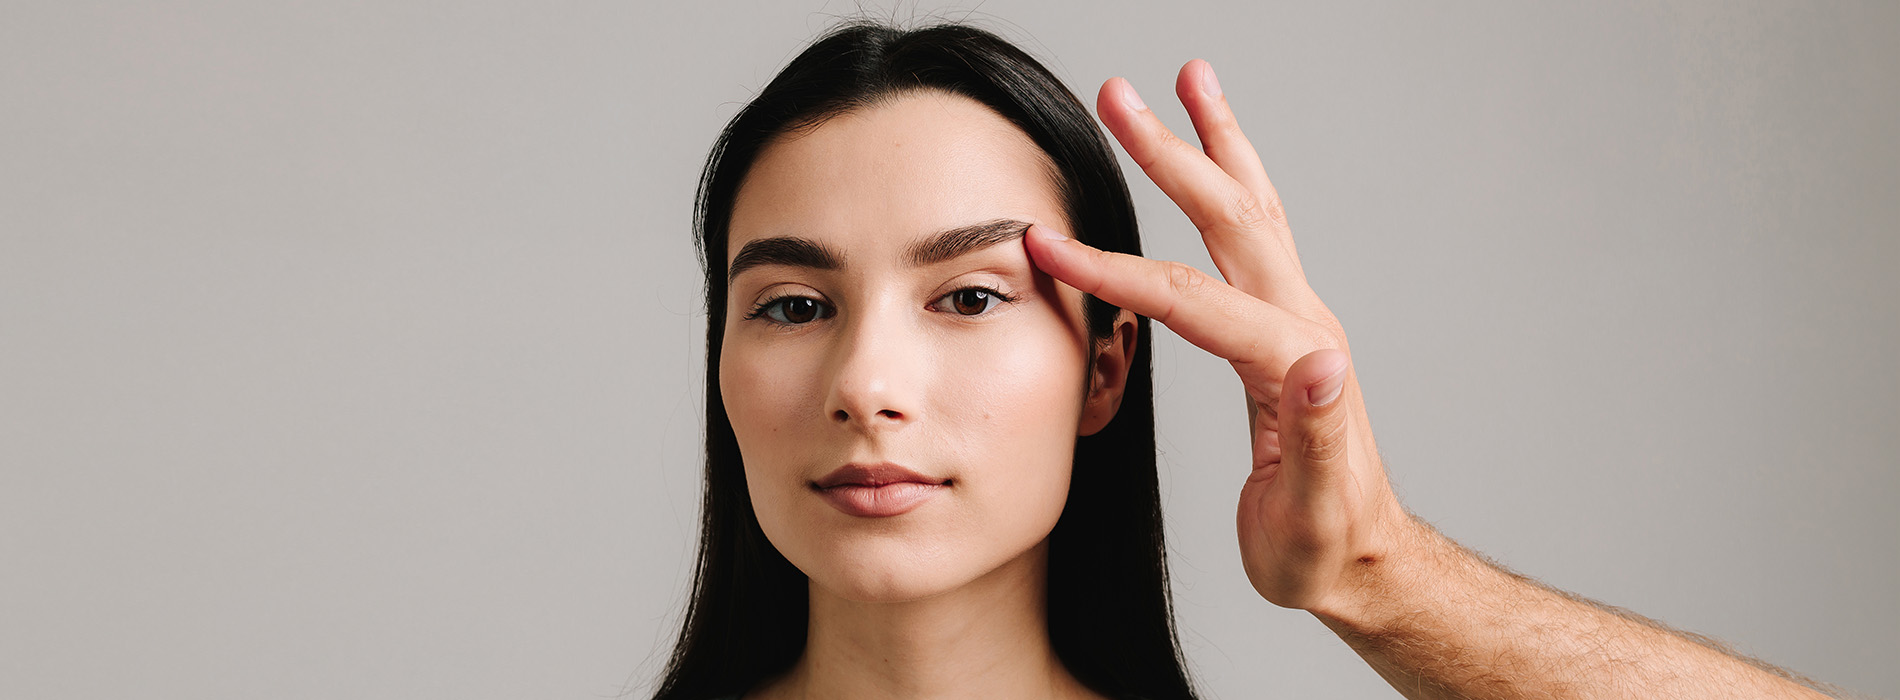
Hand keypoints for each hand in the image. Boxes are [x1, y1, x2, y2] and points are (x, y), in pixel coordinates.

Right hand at [1024, 60, 1412, 614]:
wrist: (1361, 562)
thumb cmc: (1323, 549)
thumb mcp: (1317, 512)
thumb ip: (1323, 437)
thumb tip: (1322, 363)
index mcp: (1295, 360)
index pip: (1194, 298)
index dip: (1118, 273)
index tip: (1051, 247)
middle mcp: (1302, 323)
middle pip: (1228, 218)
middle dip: (1171, 152)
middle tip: (1118, 94)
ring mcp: (1296, 320)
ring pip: (1250, 210)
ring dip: (1214, 141)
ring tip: (1189, 78)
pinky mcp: (1284, 328)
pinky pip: (1251, 237)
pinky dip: (1228, 184)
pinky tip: (1210, 164)